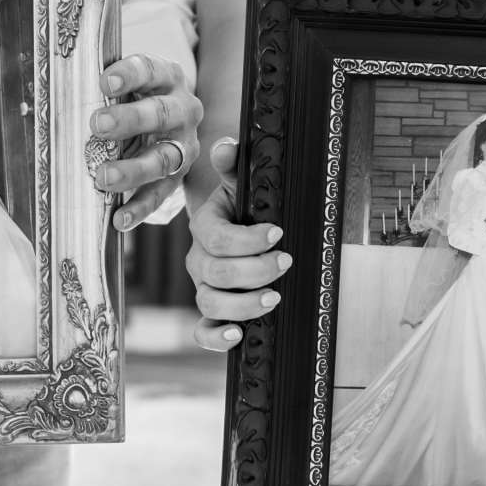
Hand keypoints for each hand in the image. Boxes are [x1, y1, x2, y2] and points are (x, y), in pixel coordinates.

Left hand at [90, 54, 203, 229]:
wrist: (169, 121)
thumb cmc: (135, 98)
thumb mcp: (126, 86)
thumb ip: (102, 89)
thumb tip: (53, 98)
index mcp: (167, 78)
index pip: (151, 71)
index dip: (130, 75)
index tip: (105, 81)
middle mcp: (183, 109)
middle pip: (161, 113)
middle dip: (130, 119)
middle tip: (98, 125)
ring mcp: (184, 144)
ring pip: (164, 158)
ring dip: (133, 170)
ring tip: (103, 177)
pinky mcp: (180, 176)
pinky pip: (161, 194)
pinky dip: (140, 207)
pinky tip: (119, 218)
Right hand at [186, 137, 291, 351]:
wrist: (238, 227)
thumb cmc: (243, 206)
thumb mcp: (241, 183)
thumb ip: (233, 166)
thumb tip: (225, 147)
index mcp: (205, 227)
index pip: (216, 237)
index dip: (247, 239)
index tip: (277, 233)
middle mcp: (199, 259)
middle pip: (215, 272)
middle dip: (254, 270)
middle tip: (285, 261)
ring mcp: (203, 288)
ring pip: (210, 302)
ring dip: (243, 304)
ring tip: (274, 298)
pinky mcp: (211, 313)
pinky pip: (202, 331)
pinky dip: (216, 337)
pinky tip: (238, 335)